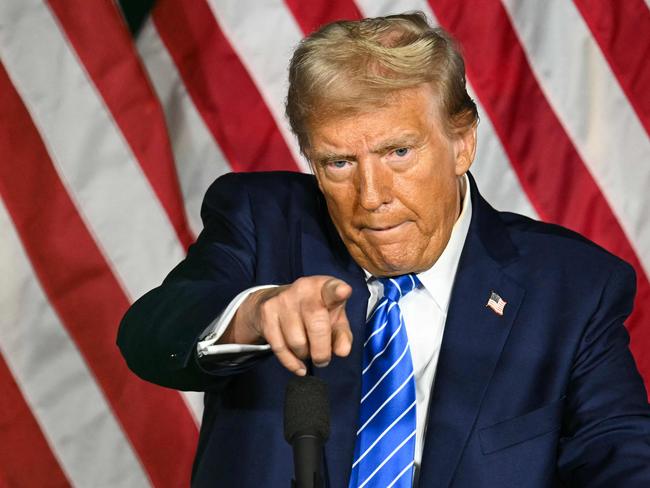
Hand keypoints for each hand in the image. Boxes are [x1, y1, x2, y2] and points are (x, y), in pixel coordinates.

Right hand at [222, 276, 352, 374]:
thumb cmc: (314, 311)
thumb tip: (342, 351)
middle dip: (321, 351)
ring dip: (304, 355)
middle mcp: (303, 289)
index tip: (344, 291)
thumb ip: (342, 335)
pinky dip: (291, 362)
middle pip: (316, 326)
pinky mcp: (267, 313)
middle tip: (322, 359)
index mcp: (324, 287)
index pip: (332, 289)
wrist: (275, 300)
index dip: (338, 291)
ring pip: (297, 342)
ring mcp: (282, 300)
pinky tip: (298, 365)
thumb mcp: (334, 319)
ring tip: (306, 350)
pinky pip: (280, 348)